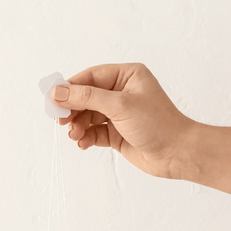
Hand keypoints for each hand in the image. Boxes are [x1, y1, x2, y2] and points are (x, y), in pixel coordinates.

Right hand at [54, 63, 196, 178]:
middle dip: (72, 109)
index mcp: (127, 76)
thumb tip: (58, 92)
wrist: (178, 154)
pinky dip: (86, 137)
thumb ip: (86, 97)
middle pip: (86, 97)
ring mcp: (119, 113)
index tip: (52, 99)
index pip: (90, 77)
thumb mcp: (119, 105)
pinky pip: (94, 131)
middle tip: (60, 120)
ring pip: (88, 116)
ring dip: (78, 126)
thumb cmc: (157, 124)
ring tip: (74, 135)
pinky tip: (83, 143)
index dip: (70, 87)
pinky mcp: (117, 132)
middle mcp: (122, 92)